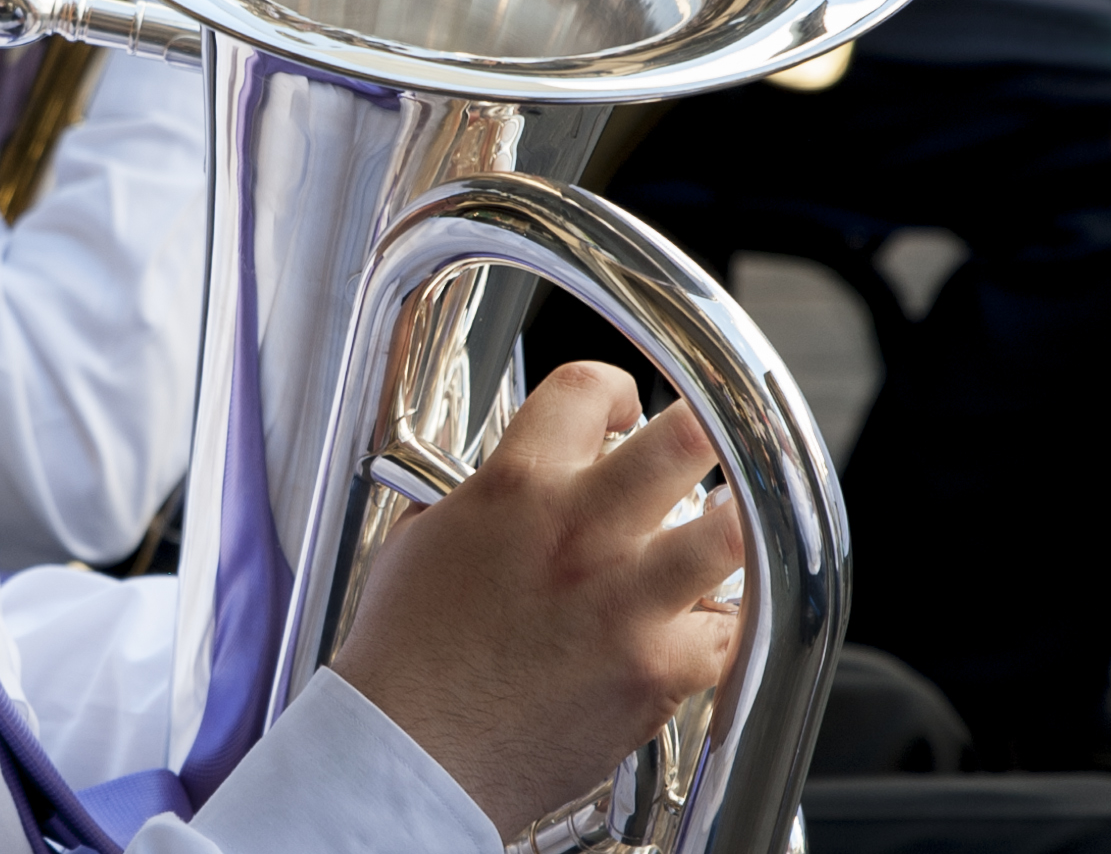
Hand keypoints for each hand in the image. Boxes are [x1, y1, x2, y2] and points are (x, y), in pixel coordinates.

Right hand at [332, 364, 741, 838]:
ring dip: (734, 525)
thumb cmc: (407, 652)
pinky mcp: (653, 671)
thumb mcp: (426, 535)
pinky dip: (722, 624)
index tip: (620, 412)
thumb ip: (484, 492)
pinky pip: (727, 633)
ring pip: (728, 534)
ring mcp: (624, 601)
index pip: (587, 387)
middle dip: (705, 429)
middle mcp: (579, 531)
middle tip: (705, 442)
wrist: (409, 753)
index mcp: (517, 485)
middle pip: (684, 438)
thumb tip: (514, 480)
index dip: (613, 389)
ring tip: (725, 524)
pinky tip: (702, 620)